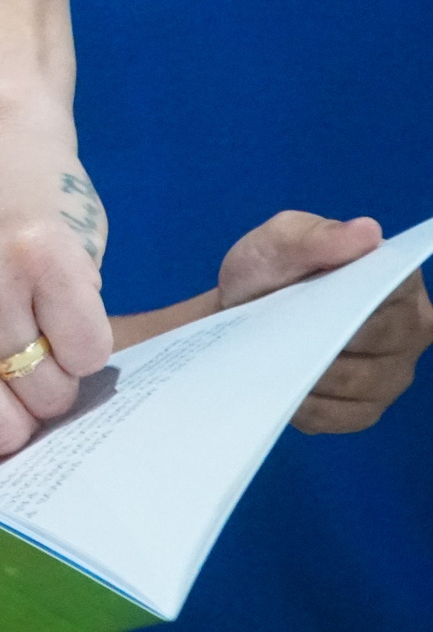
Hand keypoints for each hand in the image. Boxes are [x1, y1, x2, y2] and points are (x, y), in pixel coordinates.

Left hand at [215, 212, 432, 433]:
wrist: (237, 316)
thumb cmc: (266, 274)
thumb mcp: (275, 242)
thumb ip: (313, 235)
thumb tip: (366, 232)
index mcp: (397, 281)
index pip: (390, 297)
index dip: (348, 302)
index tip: (306, 299)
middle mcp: (410, 330)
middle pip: (377, 346)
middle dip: (322, 340)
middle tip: (279, 330)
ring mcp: (392, 375)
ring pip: (358, 385)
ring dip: (311, 373)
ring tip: (276, 354)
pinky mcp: (365, 411)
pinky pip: (340, 416)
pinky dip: (306, 405)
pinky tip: (284, 386)